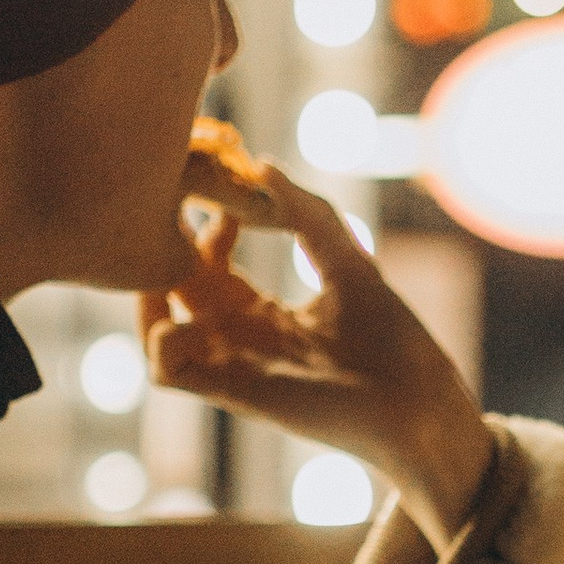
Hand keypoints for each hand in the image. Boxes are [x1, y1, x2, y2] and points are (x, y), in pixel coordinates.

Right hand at [143, 129, 495, 540]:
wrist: (415, 398)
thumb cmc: (391, 336)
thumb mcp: (346, 257)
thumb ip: (306, 212)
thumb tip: (262, 164)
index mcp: (263, 311)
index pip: (206, 263)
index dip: (206, 226)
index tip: (225, 200)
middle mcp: (240, 338)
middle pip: (173, 290)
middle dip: (167, 250)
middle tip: (174, 217)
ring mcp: (234, 364)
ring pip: (156, 331)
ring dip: (148, 295)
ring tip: (171, 264)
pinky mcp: (234, 391)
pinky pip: (168, 372)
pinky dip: (161, 341)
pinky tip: (190, 315)